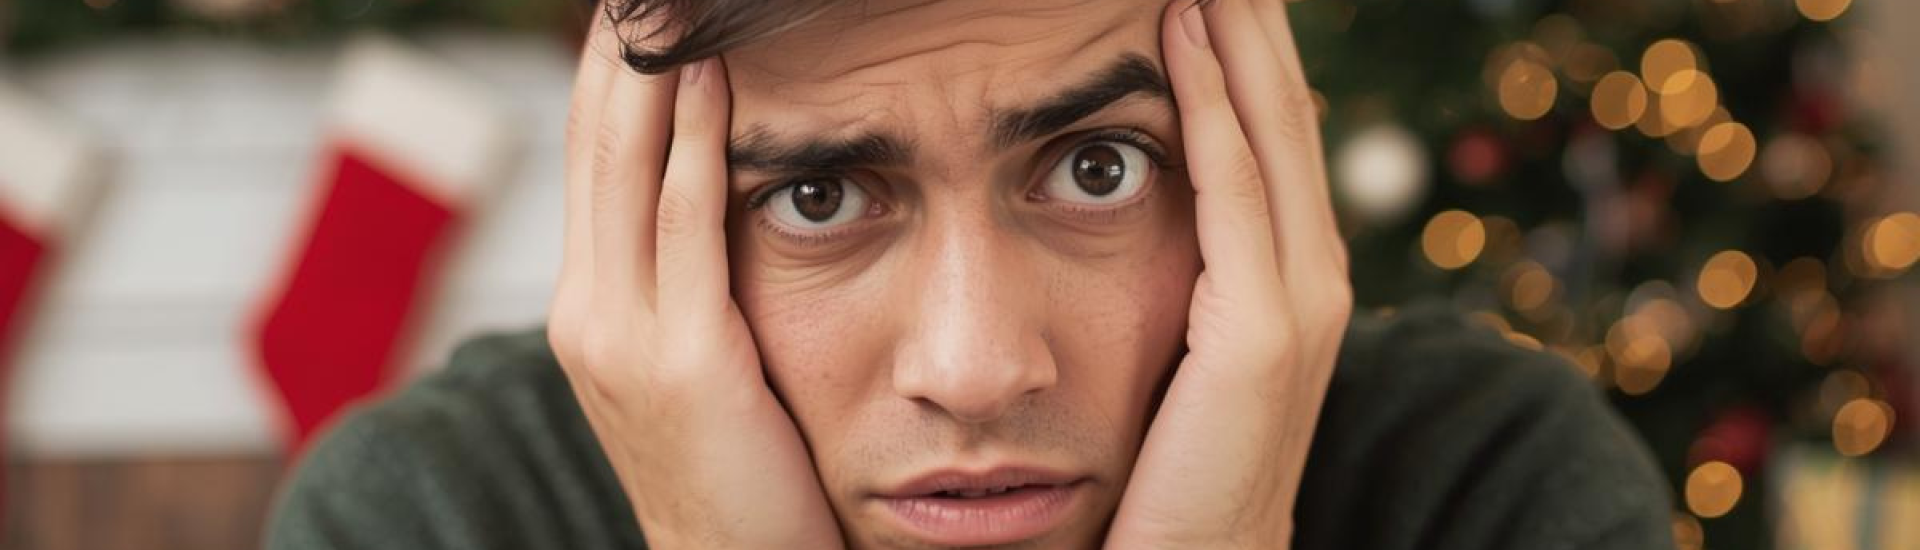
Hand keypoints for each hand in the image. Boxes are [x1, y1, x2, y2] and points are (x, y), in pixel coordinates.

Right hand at [545, 13, 844, 549]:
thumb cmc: (730, 471)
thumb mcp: (693, 365)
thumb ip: (689, 286)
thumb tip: (722, 201)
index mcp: (589, 307)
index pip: (593, 160)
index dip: (608, 75)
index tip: (632, 13)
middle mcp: (587, 310)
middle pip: (596, 144)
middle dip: (617, 53)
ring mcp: (623, 334)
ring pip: (627, 169)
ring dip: (648, 71)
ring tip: (663, 5)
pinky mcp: (683, 359)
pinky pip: (688, 225)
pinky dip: (696, 142)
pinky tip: (709, 79)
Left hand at [1106, 1, 1351, 547]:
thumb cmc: (1163, 480)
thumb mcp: (1173, 362)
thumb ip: (1171, 287)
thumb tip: (1117, 206)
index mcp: (1289, 281)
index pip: (1270, 134)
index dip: (1243, 50)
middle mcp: (1310, 280)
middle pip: (1285, 110)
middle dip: (1253, 22)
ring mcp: (1298, 306)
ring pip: (1272, 130)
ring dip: (1240, 35)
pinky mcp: (1262, 338)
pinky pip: (1234, 191)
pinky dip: (1213, 104)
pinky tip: (1179, 32)